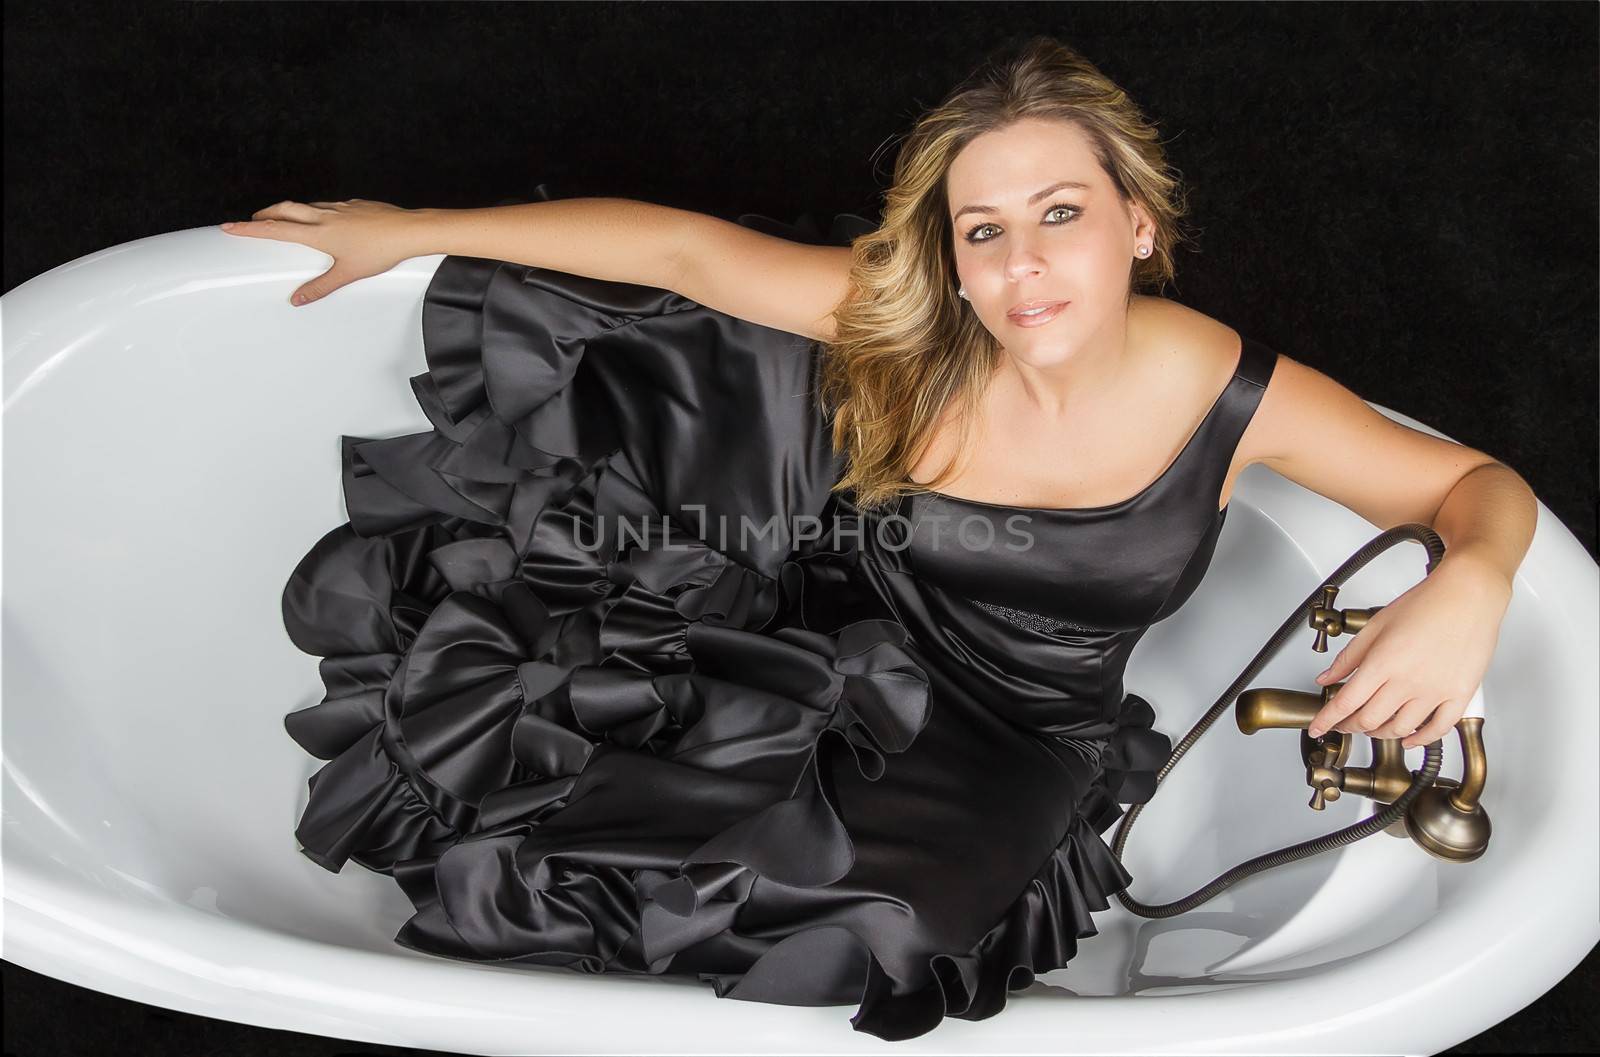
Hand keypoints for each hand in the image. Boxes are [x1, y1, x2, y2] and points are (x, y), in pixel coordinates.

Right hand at [219, 198, 424, 305]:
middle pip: (284, 209)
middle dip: (264, 214)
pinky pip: (328, 204)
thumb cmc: (381, 251)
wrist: (409, 230)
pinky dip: (315, 209)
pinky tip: (323, 217)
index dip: (249, 229)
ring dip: (288, 210)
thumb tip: (297, 300)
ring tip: (282, 218)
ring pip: (306, 205)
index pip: (275, 230)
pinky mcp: (355, 205)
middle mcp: (325, 216)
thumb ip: (320, 287)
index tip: (228, 226)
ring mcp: (340, 208)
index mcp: (318, 233)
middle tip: (252, 221)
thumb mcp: (348, 274)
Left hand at [1304, 556, 1510, 748]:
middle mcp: (1408, 681)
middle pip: (1369, 720)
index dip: (1326, 720)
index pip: (1345, 703)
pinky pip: (1438, 729)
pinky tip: (1410, 738)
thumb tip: (1327, 677)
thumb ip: (1349, 657)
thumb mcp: (1376, 626)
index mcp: (1383, 662)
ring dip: (1380, 734)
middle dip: (1350, 727)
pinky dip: (1420, 740)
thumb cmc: (1426, 603)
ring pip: (1400, 729)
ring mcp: (1435, 691)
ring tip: (1372, 728)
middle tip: (1343, 724)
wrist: (1469, 595)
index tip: (1317, 728)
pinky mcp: (1459, 695)